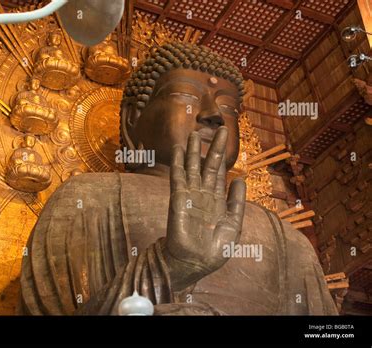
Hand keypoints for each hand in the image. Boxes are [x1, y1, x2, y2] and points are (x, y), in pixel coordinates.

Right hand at [162, 126, 245, 290]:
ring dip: (192, 151)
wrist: (195, 263)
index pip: (220, 172)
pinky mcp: (178, 199)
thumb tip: (240, 179)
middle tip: (218, 128)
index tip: (226, 137)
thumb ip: (236, 202)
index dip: (222, 155)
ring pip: (192, 168)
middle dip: (213, 148)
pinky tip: (178, 150)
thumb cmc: (215, 249)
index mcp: (217, 200)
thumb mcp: (233, 225)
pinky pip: (178, 178)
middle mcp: (203, 194)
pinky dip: (178, 163)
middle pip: (208, 166)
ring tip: (193, 134)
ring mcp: (190, 196)